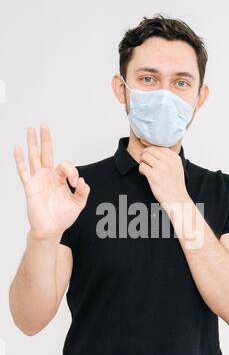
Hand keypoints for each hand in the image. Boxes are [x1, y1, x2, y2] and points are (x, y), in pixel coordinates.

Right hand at [13, 124, 89, 239]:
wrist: (51, 229)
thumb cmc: (63, 217)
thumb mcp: (78, 204)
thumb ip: (83, 192)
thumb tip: (83, 181)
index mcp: (60, 179)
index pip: (66, 166)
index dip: (73, 172)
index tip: (76, 184)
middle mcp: (48, 176)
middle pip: (46, 153)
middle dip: (46, 139)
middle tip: (44, 125)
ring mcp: (38, 180)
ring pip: (34, 158)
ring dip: (32, 144)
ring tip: (30, 130)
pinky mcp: (30, 187)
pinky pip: (23, 171)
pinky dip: (20, 160)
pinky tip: (17, 148)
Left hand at [138, 146, 188, 205]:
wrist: (177, 199)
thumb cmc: (175, 185)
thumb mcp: (177, 167)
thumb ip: (168, 158)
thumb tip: (154, 149)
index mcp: (174, 157)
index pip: (158, 146)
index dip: (150, 148)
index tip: (147, 152)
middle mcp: (168, 161)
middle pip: (150, 150)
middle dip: (145, 155)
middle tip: (146, 163)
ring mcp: (161, 168)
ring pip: (144, 156)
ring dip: (143, 162)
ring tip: (146, 170)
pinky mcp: (154, 176)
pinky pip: (142, 166)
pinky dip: (141, 170)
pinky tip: (145, 175)